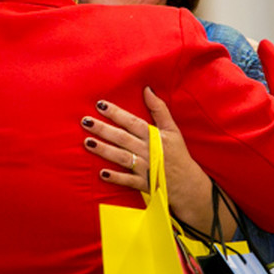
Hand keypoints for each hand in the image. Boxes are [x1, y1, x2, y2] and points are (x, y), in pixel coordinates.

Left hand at [81, 87, 231, 235]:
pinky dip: (116, 178)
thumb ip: (159, 109)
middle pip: (123, 138)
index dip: (116, 113)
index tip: (100, 105)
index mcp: (154, 136)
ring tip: (87, 142)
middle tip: (85, 121)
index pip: (132, 122)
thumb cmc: (178, 154)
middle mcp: (148, 151)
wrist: (189, 185)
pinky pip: (128, 181)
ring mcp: (146, 168)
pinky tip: (102, 173)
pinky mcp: (144, 184)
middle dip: (103, 129)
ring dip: (105, 150)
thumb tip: (147, 89)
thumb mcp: (172, 130)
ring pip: (122, 157)